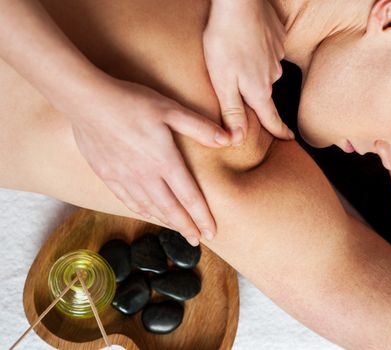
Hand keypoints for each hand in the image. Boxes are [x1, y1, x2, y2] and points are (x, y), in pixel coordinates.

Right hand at [67, 77, 230, 245]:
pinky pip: (128, 201)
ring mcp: (124, 178)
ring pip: (149, 208)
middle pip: (170, 209)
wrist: (87, 100)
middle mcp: (145, 175)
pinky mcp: (107, 176)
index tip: (211, 233)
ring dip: (165, 222)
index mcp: (164, 161)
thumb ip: (200, 126)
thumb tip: (228, 139)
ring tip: (177, 230)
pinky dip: (142, 211)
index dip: (201, 217)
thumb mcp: (171, 109)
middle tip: (198, 241)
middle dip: (186, 227)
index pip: (189, 197)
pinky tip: (147, 214)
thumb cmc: (132, 102)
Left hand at [204, 0, 292, 144]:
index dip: (279, 132)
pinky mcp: (277, 39)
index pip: (271, 119)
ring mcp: (277, 57)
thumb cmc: (225, 40)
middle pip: (264, 95)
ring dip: (253, 71)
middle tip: (237, 83)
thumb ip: (232, 112)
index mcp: (259, 91)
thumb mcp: (222, 82)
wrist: (239, 3)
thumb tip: (238, 140)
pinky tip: (245, 42)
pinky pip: (267, 53)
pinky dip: (257, 52)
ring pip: (264, 72)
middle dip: (254, 96)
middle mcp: (272, 77)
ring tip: (236, 59)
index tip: (288, 138)